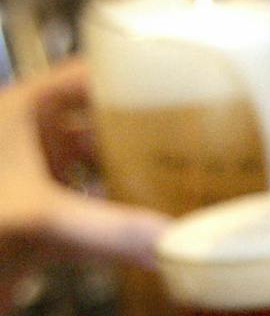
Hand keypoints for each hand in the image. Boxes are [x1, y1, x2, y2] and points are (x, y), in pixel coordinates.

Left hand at [0, 60, 167, 311]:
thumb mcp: (38, 220)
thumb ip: (111, 232)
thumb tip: (177, 241)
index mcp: (21, 113)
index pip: (88, 74)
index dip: (133, 75)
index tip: (184, 81)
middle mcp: (29, 142)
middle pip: (102, 122)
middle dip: (148, 131)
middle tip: (201, 138)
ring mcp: (33, 181)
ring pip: (99, 168)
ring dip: (137, 176)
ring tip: (187, 180)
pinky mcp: (37, 222)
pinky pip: (92, 213)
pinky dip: (122, 221)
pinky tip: (152, 230)